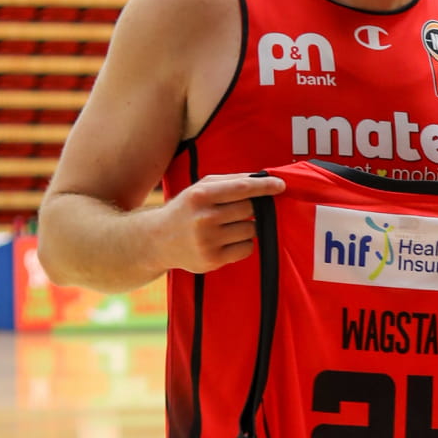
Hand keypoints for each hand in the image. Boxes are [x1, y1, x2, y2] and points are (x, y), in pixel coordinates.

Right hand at [153, 173, 283, 273]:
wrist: (157, 240)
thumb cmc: (186, 210)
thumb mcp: (200, 188)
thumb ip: (230, 181)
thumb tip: (263, 178)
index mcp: (201, 195)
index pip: (242, 188)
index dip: (265, 186)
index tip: (280, 185)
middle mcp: (204, 218)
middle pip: (250, 210)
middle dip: (252, 209)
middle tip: (238, 211)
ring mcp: (208, 240)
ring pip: (251, 230)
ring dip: (248, 227)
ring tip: (228, 227)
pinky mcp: (212, 259)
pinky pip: (247, 249)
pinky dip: (244, 244)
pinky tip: (227, 241)